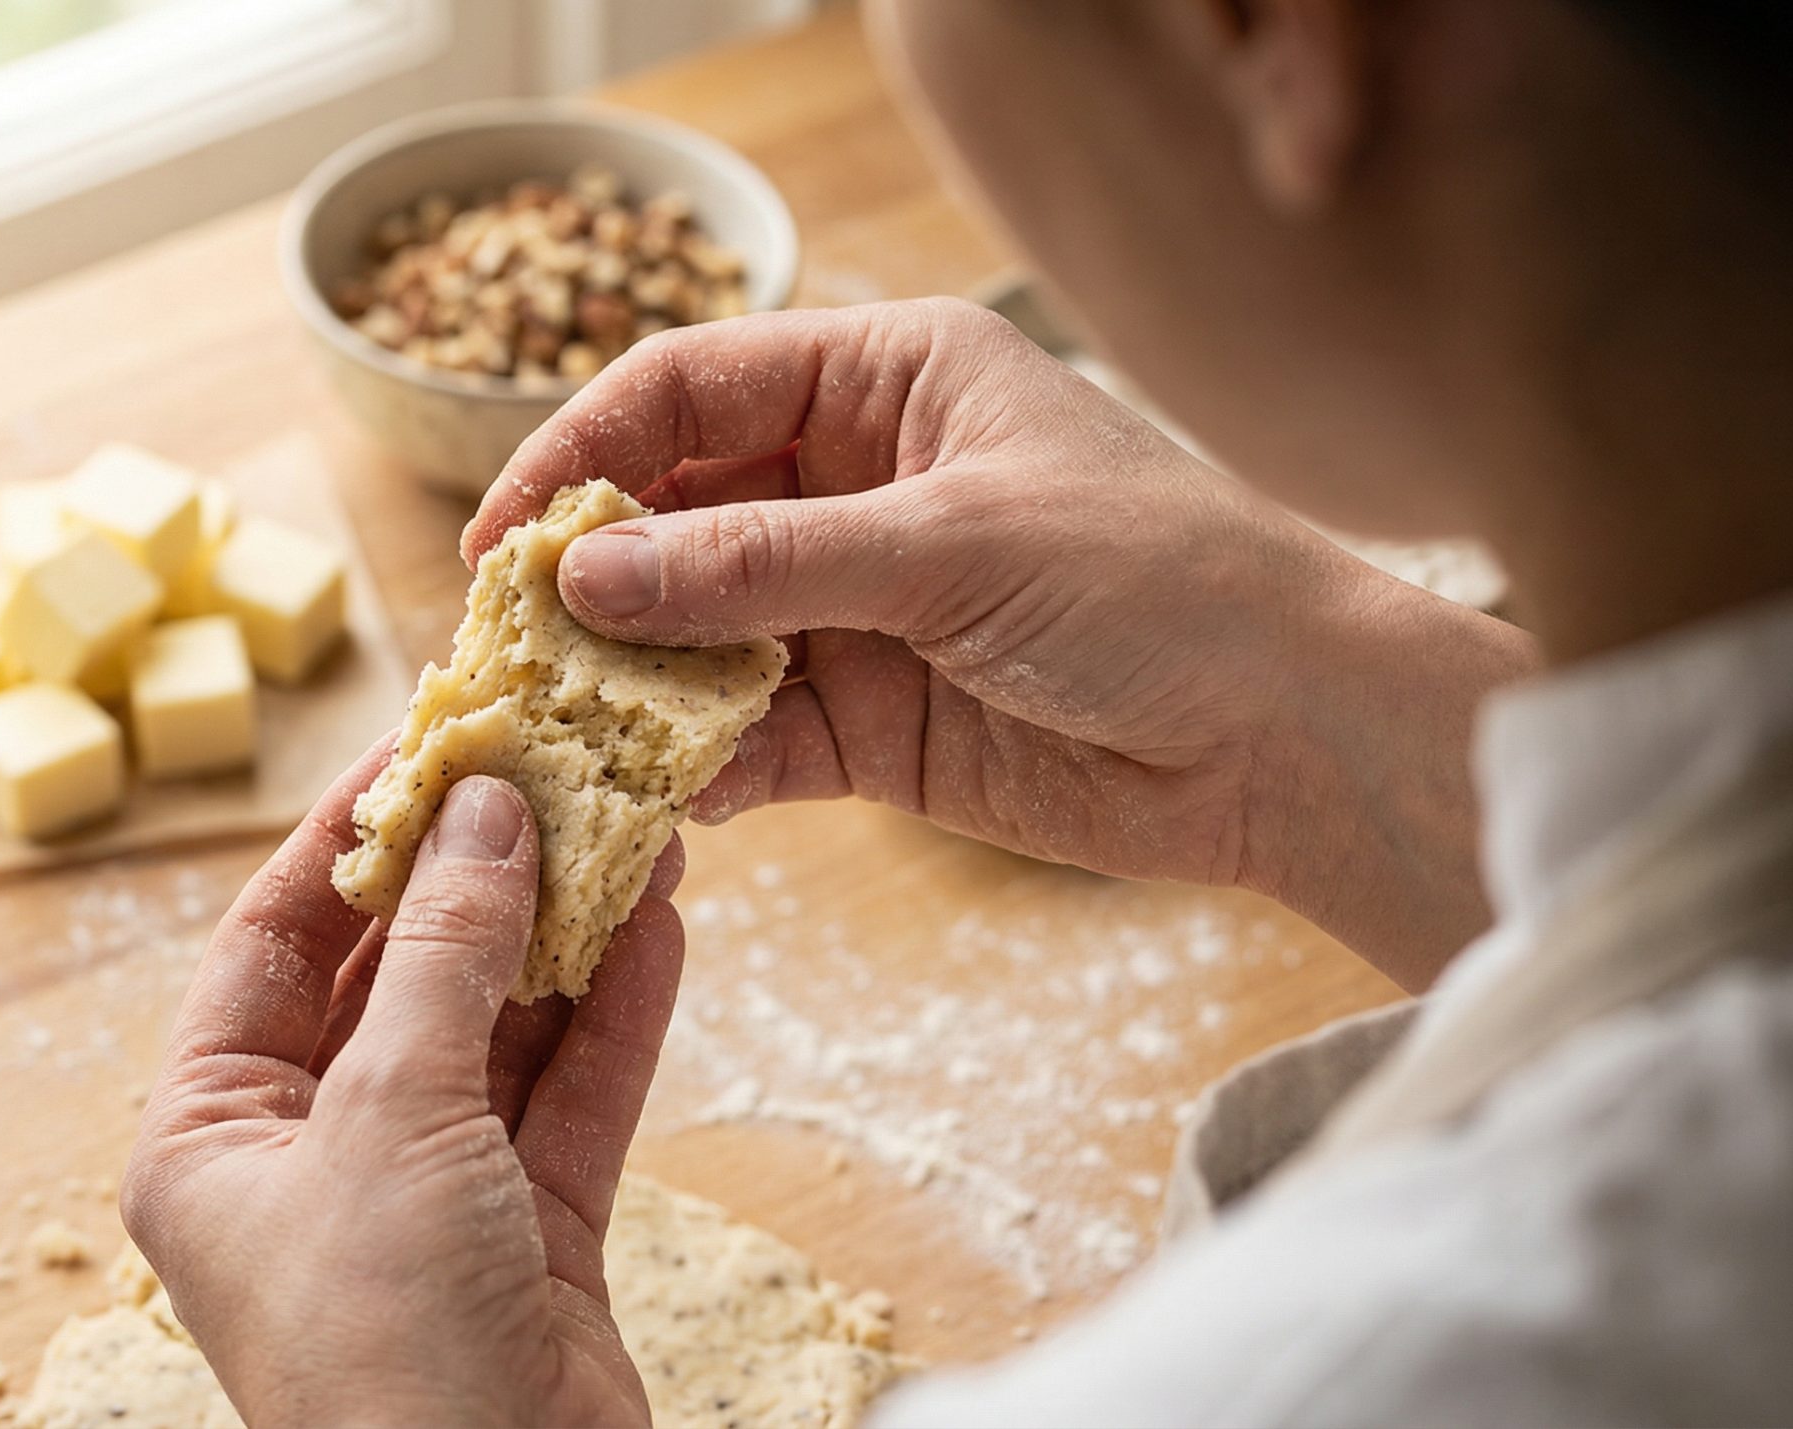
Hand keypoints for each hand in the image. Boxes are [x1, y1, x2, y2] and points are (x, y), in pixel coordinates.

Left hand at [121, 749, 685, 1426]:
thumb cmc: (384, 1344)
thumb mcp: (393, 1119)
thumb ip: (447, 958)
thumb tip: (482, 810)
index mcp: (210, 1138)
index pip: (266, 946)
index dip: (344, 839)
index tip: (423, 742)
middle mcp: (308, 1162)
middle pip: (392, 979)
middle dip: (474, 879)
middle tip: (545, 769)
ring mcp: (424, 1201)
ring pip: (497, 1033)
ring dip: (562, 935)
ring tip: (629, 825)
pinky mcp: (528, 1241)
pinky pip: (569, 1100)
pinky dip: (613, 1018)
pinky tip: (660, 926)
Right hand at [466, 299, 1536, 989]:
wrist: (1288, 740)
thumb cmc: (1156, 586)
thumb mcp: (950, 549)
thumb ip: (763, 565)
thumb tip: (588, 578)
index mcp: (886, 382)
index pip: (692, 387)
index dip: (585, 451)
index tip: (505, 537)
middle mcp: (856, 483)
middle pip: (675, 513)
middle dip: (591, 579)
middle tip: (504, 651)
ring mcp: (855, 607)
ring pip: (694, 632)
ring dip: (625, 681)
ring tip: (546, 735)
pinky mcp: (868, 722)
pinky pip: (746, 734)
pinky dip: (690, 766)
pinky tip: (640, 801)